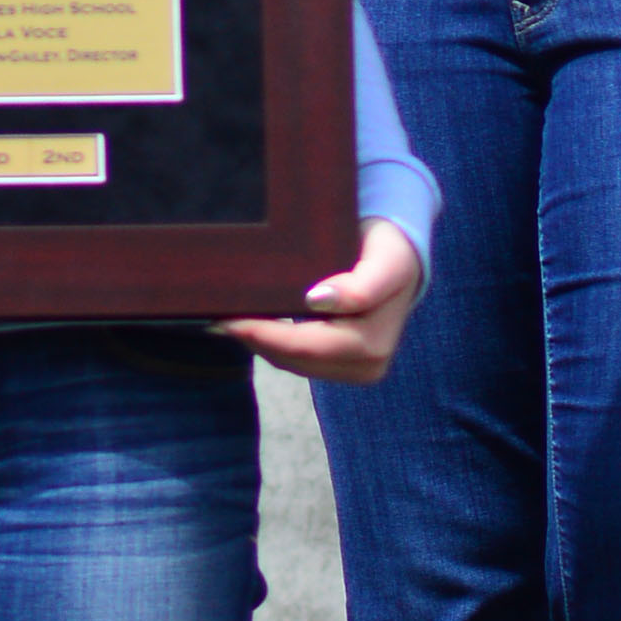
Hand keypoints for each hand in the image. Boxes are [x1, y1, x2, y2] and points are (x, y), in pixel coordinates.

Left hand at [221, 218, 424, 382]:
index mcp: (373, 343)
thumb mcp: (384, 261)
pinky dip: (275, 344)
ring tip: (229, 319)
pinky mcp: (346, 368)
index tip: (230, 318)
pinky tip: (255, 325)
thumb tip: (318, 302)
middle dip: (256, 340)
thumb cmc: (389, 250)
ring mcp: (357, 370)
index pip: (307, 346)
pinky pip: (302, 361)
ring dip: (262, 344)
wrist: (403, 256)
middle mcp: (368, 365)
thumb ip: (361, 287)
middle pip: (296, 359)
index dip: (266, 335)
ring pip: (295, 364)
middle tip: (217, 318)